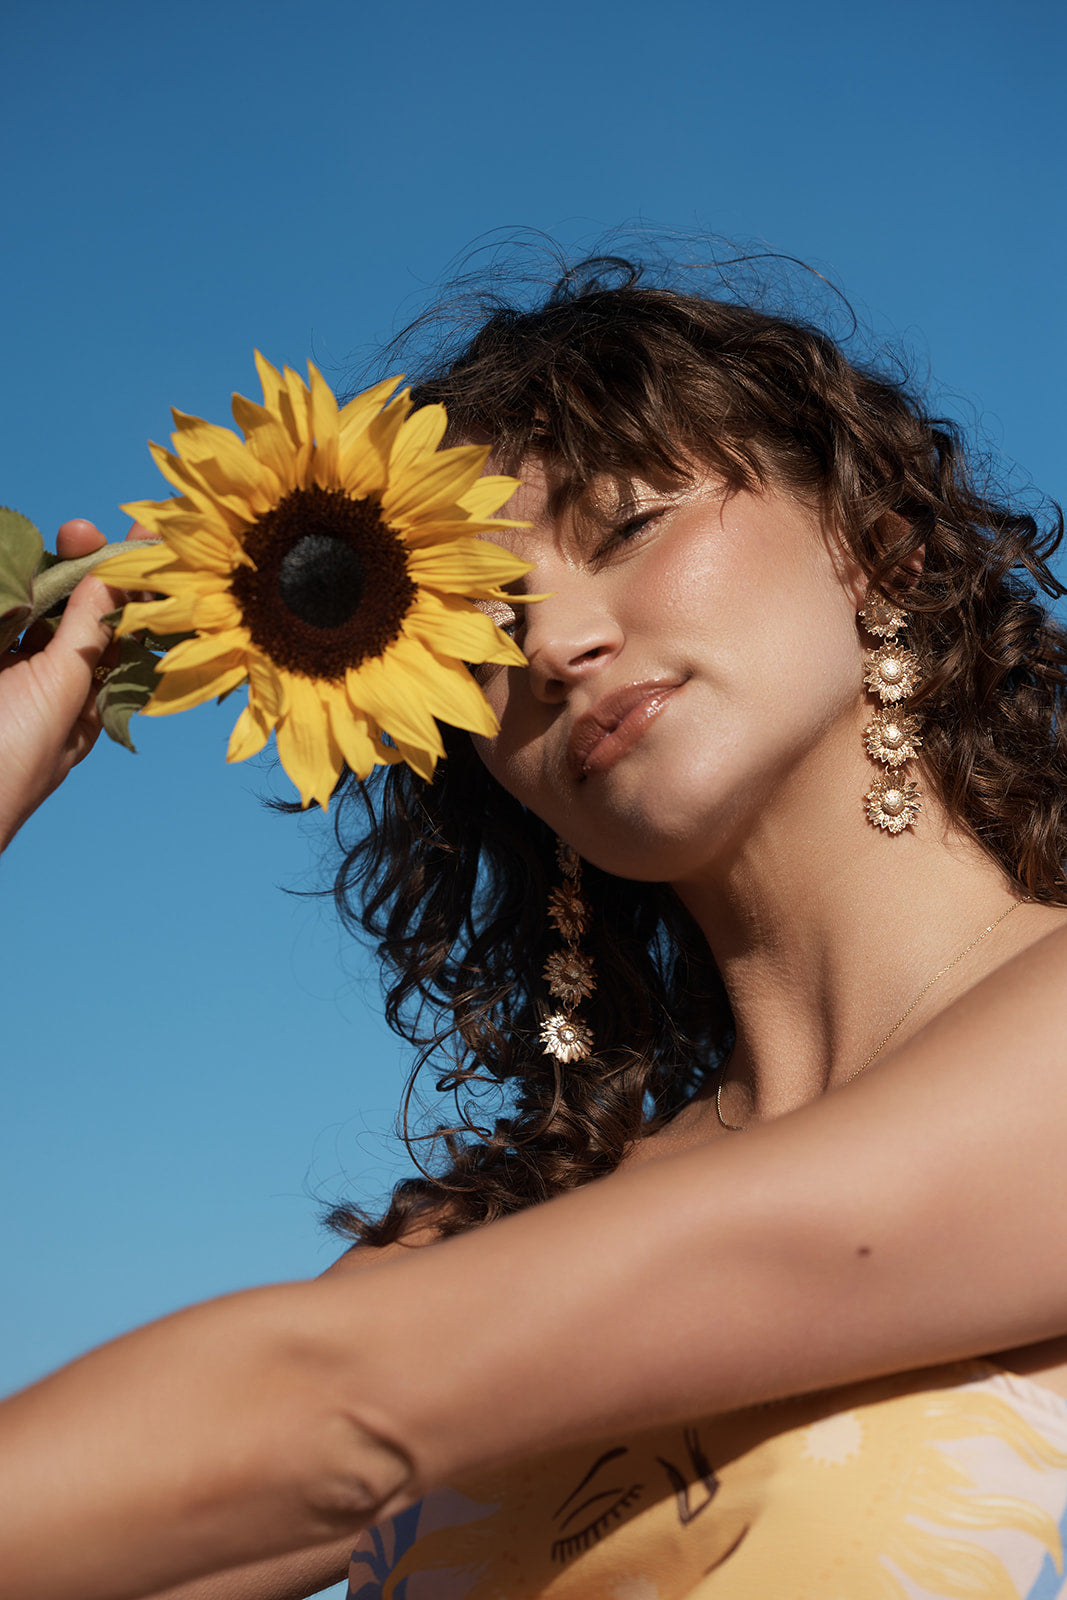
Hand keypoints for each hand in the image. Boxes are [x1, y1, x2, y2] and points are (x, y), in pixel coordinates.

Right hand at [0, 519, 140, 850]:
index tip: (149, 538)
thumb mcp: (63, 691)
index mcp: (90, 696)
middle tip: (78, 529)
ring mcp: (13, 668)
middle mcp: (52, 678)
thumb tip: (116, 576)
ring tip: (40, 538)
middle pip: (76, 608)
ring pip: (33, 604)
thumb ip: (87, 633)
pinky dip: (5, 588)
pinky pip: (0, 614)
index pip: (123, 629)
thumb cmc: (15, 757)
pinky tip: (8, 564)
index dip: (136, 585)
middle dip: (81, 565)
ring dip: (41, 569)